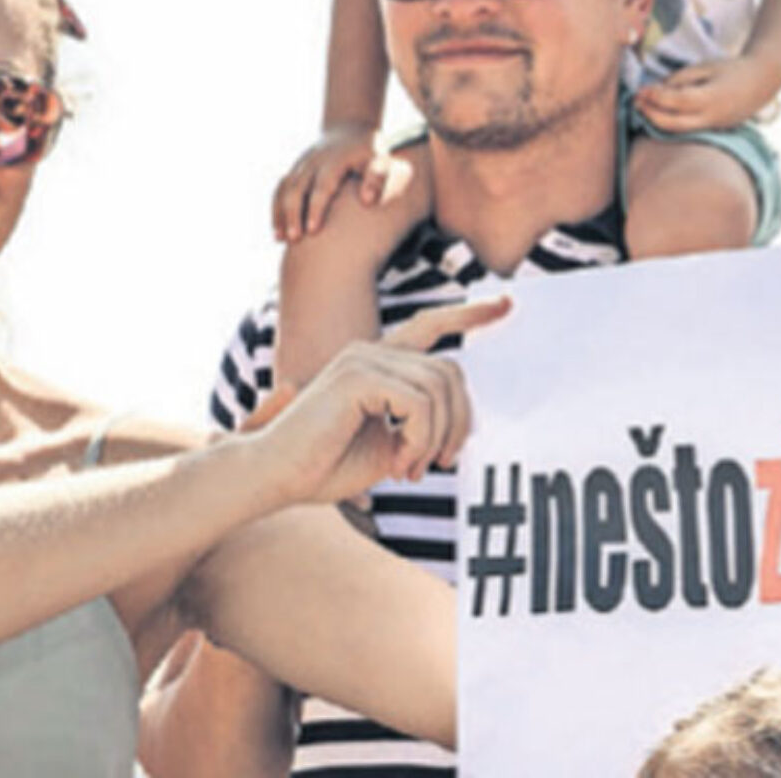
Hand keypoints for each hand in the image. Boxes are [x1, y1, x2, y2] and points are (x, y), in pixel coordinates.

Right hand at [249, 297, 510, 505]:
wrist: (276, 475)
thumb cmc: (323, 466)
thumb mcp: (386, 445)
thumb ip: (419, 425)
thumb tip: (457, 425)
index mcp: (376, 362)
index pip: (430, 327)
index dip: (469, 315)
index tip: (505, 305)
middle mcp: (370, 351)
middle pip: (450, 371)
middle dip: (459, 423)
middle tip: (439, 464)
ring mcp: (362, 359)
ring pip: (439, 388)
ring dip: (435, 439)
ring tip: (412, 469)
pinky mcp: (357, 377)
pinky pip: (419, 403)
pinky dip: (420, 439)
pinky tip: (399, 463)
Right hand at [273, 126, 396, 241]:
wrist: (349, 129)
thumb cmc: (368, 151)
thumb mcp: (380, 159)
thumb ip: (377, 178)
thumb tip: (367, 201)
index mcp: (333, 161)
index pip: (320, 187)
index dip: (315, 208)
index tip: (312, 231)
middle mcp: (312, 162)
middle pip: (296, 189)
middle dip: (292, 214)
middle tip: (294, 240)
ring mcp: (300, 165)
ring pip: (283, 189)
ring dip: (280, 213)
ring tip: (279, 239)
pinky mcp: (294, 170)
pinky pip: (280, 189)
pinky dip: (276, 209)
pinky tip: (278, 231)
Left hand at [634, 55, 780, 131]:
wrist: (762, 82)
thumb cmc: (732, 69)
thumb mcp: (706, 66)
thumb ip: (681, 78)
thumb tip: (658, 90)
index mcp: (712, 98)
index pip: (677, 101)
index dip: (656, 97)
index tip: (641, 90)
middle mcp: (712, 117)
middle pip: (673, 124)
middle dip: (650, 114)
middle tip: (636, 102)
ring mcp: (713, 127)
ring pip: (678, 131)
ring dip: (657, 121)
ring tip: (643, 107)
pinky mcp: (713, 130)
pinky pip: (687, 130)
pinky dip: (670, 123)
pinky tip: (658, 113)